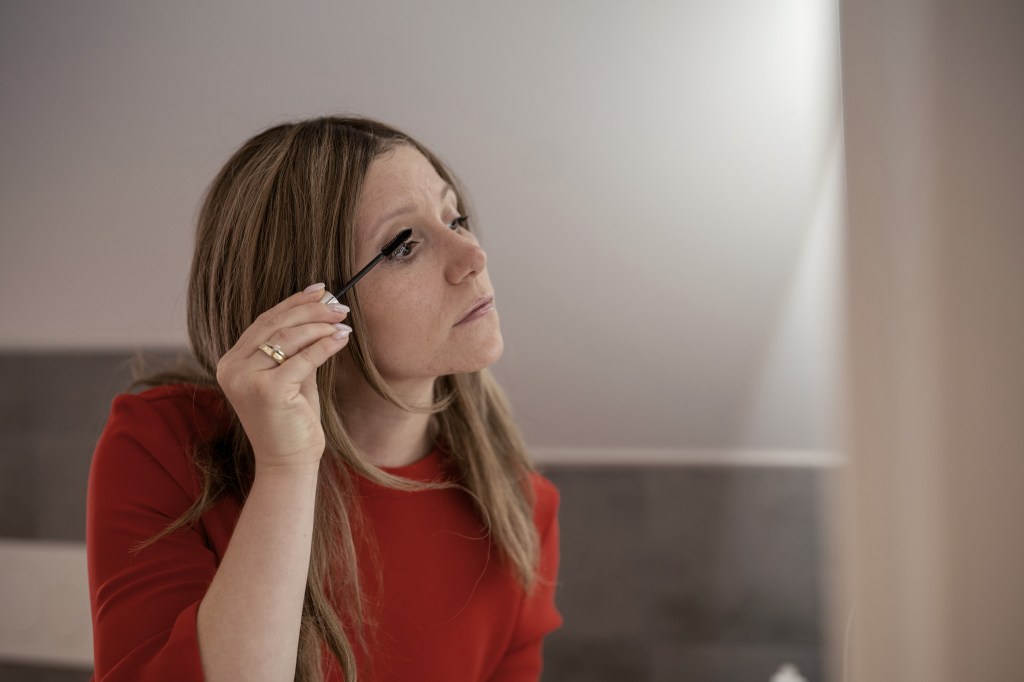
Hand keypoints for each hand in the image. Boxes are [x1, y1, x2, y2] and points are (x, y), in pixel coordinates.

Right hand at [215, 284, 350, 473]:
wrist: (288, 461)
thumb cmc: (291, 419)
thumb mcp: (290, 375)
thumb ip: (297, 346)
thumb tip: (321, 309)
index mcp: (231, 362)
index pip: (264, 322)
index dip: (293, 302)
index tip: (319, 289)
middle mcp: (232, 368)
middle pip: (274, 325)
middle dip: (310, 310)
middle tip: (338, 304)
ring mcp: (247, 380)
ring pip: (288, 338)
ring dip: (320, 325)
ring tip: (342, 320)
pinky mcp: (268, 391)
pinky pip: (304, 358)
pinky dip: (325, 344)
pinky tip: (342, 338)